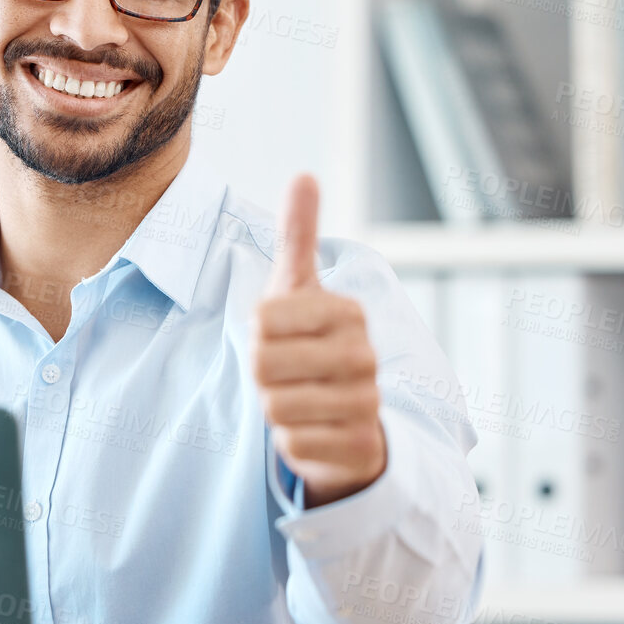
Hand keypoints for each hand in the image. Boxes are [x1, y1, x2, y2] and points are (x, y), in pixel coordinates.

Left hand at [252, 175, 386, 506]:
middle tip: (285, 374)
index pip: (262, 319)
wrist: (350, 419)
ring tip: (298, 400)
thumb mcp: (300, 290)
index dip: (257, 333)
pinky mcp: (358, 448)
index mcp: (348, 312)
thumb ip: (299, 236)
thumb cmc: (313, 347)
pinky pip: (291, 442)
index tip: (279, 337)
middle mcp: (364, 356)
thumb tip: (304, 175)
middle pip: (263, 364)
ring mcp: (366, 403)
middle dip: (262, 374)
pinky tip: (312, 430)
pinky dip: (290, 440)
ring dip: (274, 407)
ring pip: (275, 405)